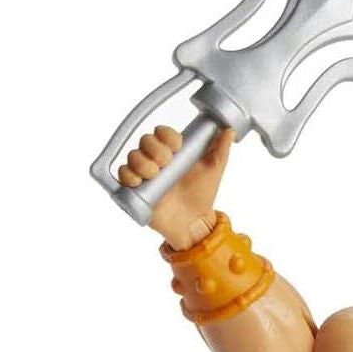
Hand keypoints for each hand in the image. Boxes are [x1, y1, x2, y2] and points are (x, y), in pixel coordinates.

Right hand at [117, 124, 233, 250]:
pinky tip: (139, 181)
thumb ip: (221, 150)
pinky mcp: (135, 187)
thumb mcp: (214, 170)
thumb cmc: (202, 194)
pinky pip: (123, 174)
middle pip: (146, 141)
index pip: (162, 132)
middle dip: (155, 148)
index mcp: (173, 151)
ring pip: (133, 155)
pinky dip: (128, 175)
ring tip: (155, 174)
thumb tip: (229, 130)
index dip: (166, 135)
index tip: (177, 145)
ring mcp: (145, 172)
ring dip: (142, 162)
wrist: (193, 221)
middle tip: (166, 162)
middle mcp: (156, 158)